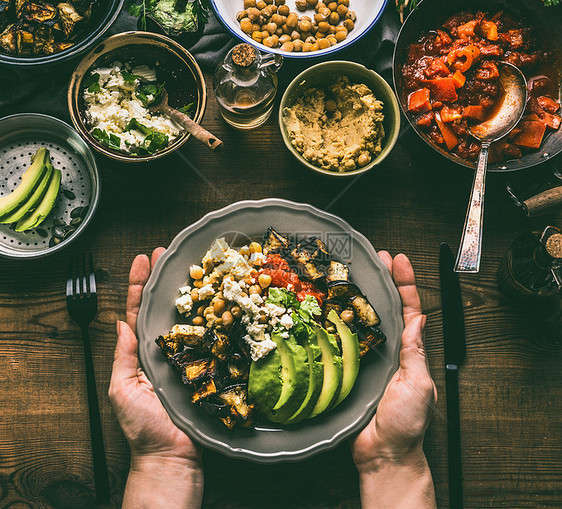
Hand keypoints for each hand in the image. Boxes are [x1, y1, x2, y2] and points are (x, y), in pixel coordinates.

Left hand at [109, 249, 202, 508]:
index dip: (139, 285)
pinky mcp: (208, 365)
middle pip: (165, 307)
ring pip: (189, 317)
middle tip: (167, 253)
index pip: (138, 311)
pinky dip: (214, 319)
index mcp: (143, 352)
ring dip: (189, 291)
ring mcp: (189, 355)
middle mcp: (167, 348)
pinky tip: (218, 300)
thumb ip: (122, 357)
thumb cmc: (143, 428)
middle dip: (164, 279)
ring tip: (191, 266)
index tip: (142, 260)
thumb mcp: (122, 390)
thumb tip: (119, 324)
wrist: (172, 455)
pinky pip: (211, 339)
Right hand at [350, 253, 436, 506]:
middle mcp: (389, 350)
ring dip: (360, 296)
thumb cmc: (406, 422)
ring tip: (353, 273)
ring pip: (364, 321)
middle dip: (383, 281)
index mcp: (410, 351)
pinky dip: (338, 324)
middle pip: (386, 308)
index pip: (410, 309)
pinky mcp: (349, 369)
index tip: (400, 261)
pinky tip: (329, 309)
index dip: (405, 284)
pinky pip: (343, 342)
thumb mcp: (418, 383)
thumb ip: (416, 352)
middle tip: (374, 258)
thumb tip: (419, 319)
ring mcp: (368, 358)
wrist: (382, 453)